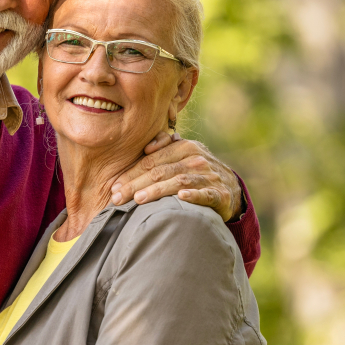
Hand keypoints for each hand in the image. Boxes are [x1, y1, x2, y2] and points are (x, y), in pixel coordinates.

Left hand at [110, 133, 243, 220]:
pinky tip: (181, 197)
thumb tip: (148, 146)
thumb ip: (164, 148)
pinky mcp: (220, 194)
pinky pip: (206, 194)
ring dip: (158, 190)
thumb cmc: (197, 171)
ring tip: (138, 199)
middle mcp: (196, 159)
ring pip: (179, 181)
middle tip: (117, 198)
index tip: (114, 187)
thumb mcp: (183, 155)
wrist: (230, 187)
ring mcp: (209, 176)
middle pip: (161, 171)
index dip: (131, 173)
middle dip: (136, 184)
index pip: (151, 161)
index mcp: (184, 147)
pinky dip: (194, 195)